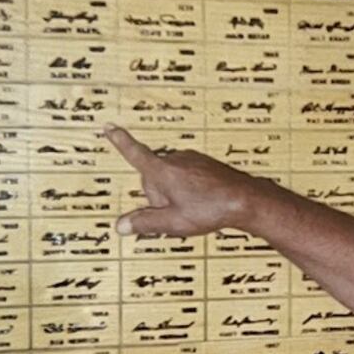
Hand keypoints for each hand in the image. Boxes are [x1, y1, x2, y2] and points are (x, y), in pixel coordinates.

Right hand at [104, 124, 252, 236]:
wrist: (245, 199)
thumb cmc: (210, 209)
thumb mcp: (173, 222)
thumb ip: (145, 222)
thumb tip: (120, 225)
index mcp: (162, 171)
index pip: (135, 154)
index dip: (120, 141)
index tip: (109, 127)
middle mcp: (175, 159)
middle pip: (152, 178)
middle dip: (158, 196)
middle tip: (178, 211)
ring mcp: (191, 159)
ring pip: (170, 178)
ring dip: (174, 193)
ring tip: (194, 207)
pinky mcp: (203, 163)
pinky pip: (185, 176)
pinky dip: (188, 188)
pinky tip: (202, 201)